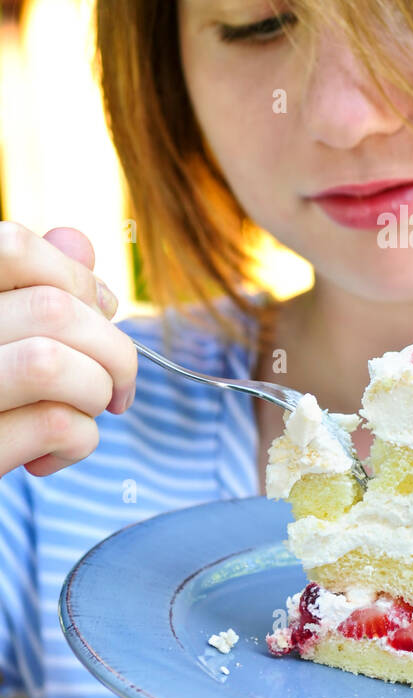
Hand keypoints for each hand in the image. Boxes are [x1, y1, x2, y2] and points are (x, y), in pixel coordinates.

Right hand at [0, 223, 137, 478]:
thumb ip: (33, 285)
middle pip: (52, 309)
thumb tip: (77, 242)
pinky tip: (53, 454)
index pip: (11, 246)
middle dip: (110, 347)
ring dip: (95, 390)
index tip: (98, 312)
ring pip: (51, 362)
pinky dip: (80, 441)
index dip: (73, 275)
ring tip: (84, 411)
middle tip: (116, 383)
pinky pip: (54, 426)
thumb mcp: (1, 335)